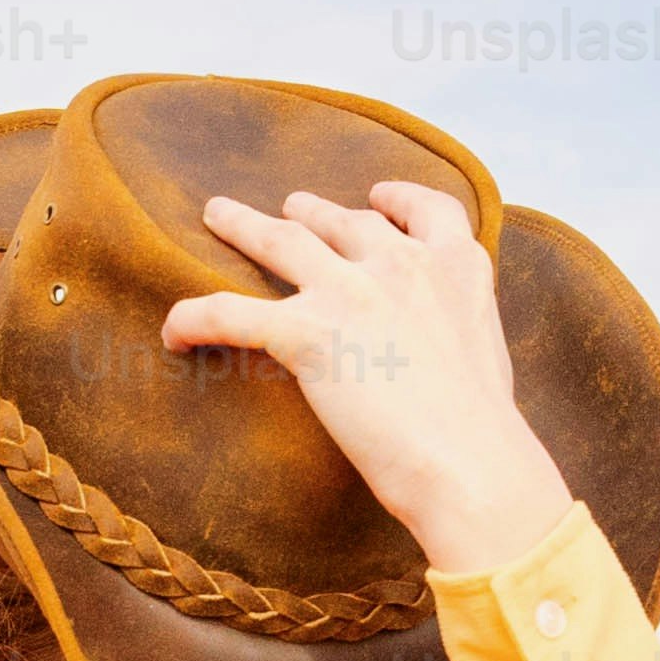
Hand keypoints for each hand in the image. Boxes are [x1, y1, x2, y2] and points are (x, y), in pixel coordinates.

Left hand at [165, 173, 577, 579]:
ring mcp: (352, 291)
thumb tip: (434, 356)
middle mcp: (403, 264)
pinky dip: (194, 319)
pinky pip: (229, 312)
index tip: (379, 196)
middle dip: (314, 212)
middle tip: (290, 209)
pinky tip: (173, 332)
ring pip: (281, 240)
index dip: (398, 199)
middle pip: (344, 222)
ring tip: (219, 214)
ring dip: (244, 224)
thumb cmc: (484, 435)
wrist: (471, 464)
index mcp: (457, 268)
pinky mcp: (307, 331)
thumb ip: (455, 333)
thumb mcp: (486, 357)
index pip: (428, 211)